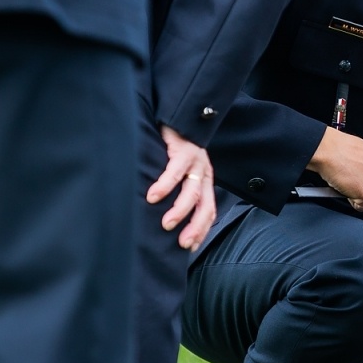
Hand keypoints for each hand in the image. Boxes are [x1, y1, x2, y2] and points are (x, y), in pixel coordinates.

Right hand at [146, 126, 215, 249]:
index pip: (208, 210)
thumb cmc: (173, 147)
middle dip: (195, 227)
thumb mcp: (181, 171)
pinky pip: (175, 171)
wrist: (175, 114)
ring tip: (167, 224)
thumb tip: (163, 217)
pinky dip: (165, 186)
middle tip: (182, 243)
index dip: (201, 230)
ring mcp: (196, 161)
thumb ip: (177, 189)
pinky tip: (153, 197)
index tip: (190, 247)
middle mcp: (204, 173)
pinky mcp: (184, 149)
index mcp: (205, 181)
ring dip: (180, 210)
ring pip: (192, 191)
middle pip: (205, 205)